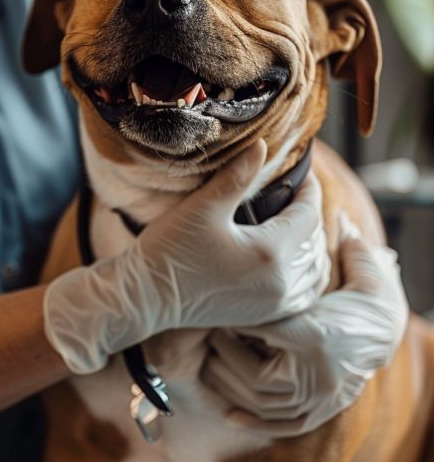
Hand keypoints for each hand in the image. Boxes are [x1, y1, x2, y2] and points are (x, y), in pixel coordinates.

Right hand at [44, 140, 331, 373]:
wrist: (146, 297)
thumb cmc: (169, 251)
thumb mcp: (202, 207)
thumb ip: (237, 176)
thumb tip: (263, 145)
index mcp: (270, 252)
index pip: (308, 214)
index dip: (309, 189)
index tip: (302, 170)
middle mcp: (280, 282)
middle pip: (315, 241)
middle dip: (310, 213)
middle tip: (296, 191)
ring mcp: (273, 303)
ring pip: (315, 270)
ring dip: (312, 244)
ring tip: (297, 223)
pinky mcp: (263, 315)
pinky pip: (304, 294)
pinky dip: (307, 274)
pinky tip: (293, 261)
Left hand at [201, 215, 408, 436]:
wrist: (389, 339)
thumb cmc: (368, 301)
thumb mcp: (360, 273)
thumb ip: (338, 249)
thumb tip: (333, 215)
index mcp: (316, 335)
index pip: (261, 329)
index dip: (234, 318)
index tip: (214, 303)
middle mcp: (316, 374)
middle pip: (254, 375)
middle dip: (225, 355)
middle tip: (207, 332)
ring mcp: (317, 399)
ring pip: (259, 402)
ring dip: (228, 384)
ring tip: (209, 360)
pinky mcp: (317, 412)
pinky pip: (278, 424)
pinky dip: (251, 421)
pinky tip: (227, 412)